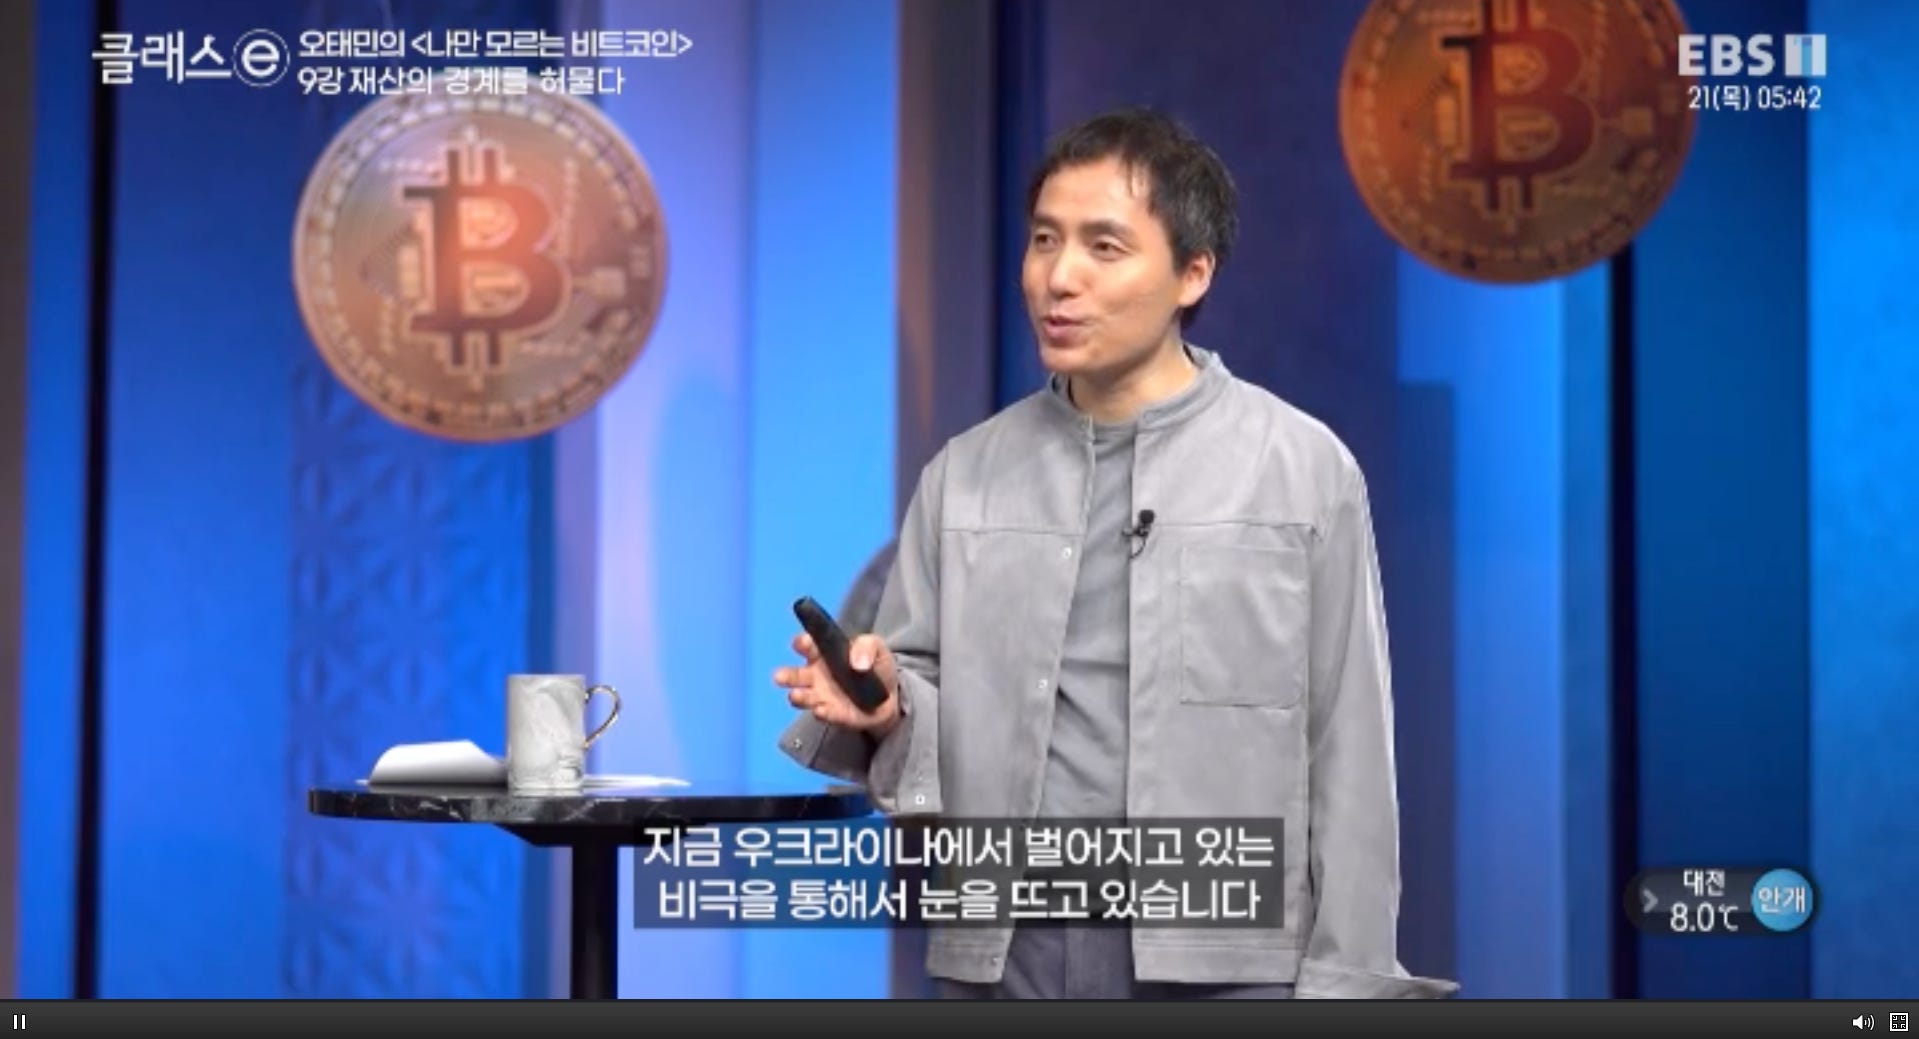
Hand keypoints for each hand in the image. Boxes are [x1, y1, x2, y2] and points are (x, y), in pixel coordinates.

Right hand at [773, 631, 901, 734]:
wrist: (890, 697)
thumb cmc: (876, 667)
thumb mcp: (876, 648)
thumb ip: (867, 647)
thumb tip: (858, 662)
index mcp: (823, 653)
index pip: (807, 645)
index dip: (802, 643)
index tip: (804, 643)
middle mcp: (816, 675)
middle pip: (794, 675)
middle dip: (785, 675)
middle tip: (779, 676)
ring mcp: (822, 696)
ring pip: (802, 697)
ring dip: (797, 696)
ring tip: (796, 695)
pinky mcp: (832, 714)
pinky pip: (823, 713)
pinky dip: (821, 712)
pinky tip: (822, 709)